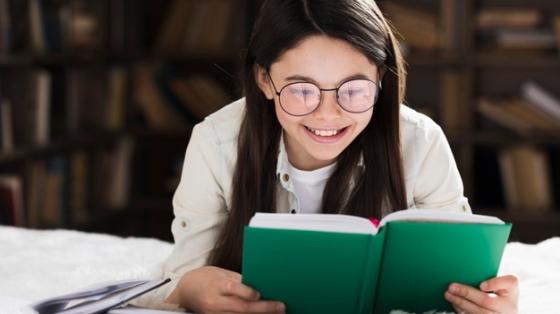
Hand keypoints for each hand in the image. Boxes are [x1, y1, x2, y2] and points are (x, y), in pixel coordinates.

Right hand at [167, 266, 284, 313]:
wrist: (187, 290)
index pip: (234, 289)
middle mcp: (215, 303)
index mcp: (218, 285)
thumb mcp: (222, 274)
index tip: (262, 293)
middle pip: (242, 308)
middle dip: (263, 308)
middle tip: (281, 307)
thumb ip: (239, 281)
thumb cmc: (208, 278)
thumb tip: (261, 285)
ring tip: (276, 313)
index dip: (248, 293)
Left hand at [444, 275, 518, 313]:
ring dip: (460, 303)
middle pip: (486, 302)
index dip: (494, 284)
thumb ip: (497, 280)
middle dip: (467, 293)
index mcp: (511, 294)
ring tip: (448, 295)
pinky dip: (462, 311)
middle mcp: (507, 309)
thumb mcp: (506, 284)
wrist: (504, 312)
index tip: (482, 285)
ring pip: (478, 312)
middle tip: (451, 287)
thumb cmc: (502, 293)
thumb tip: (482, 285)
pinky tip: (454, 304)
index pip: (507, 285)